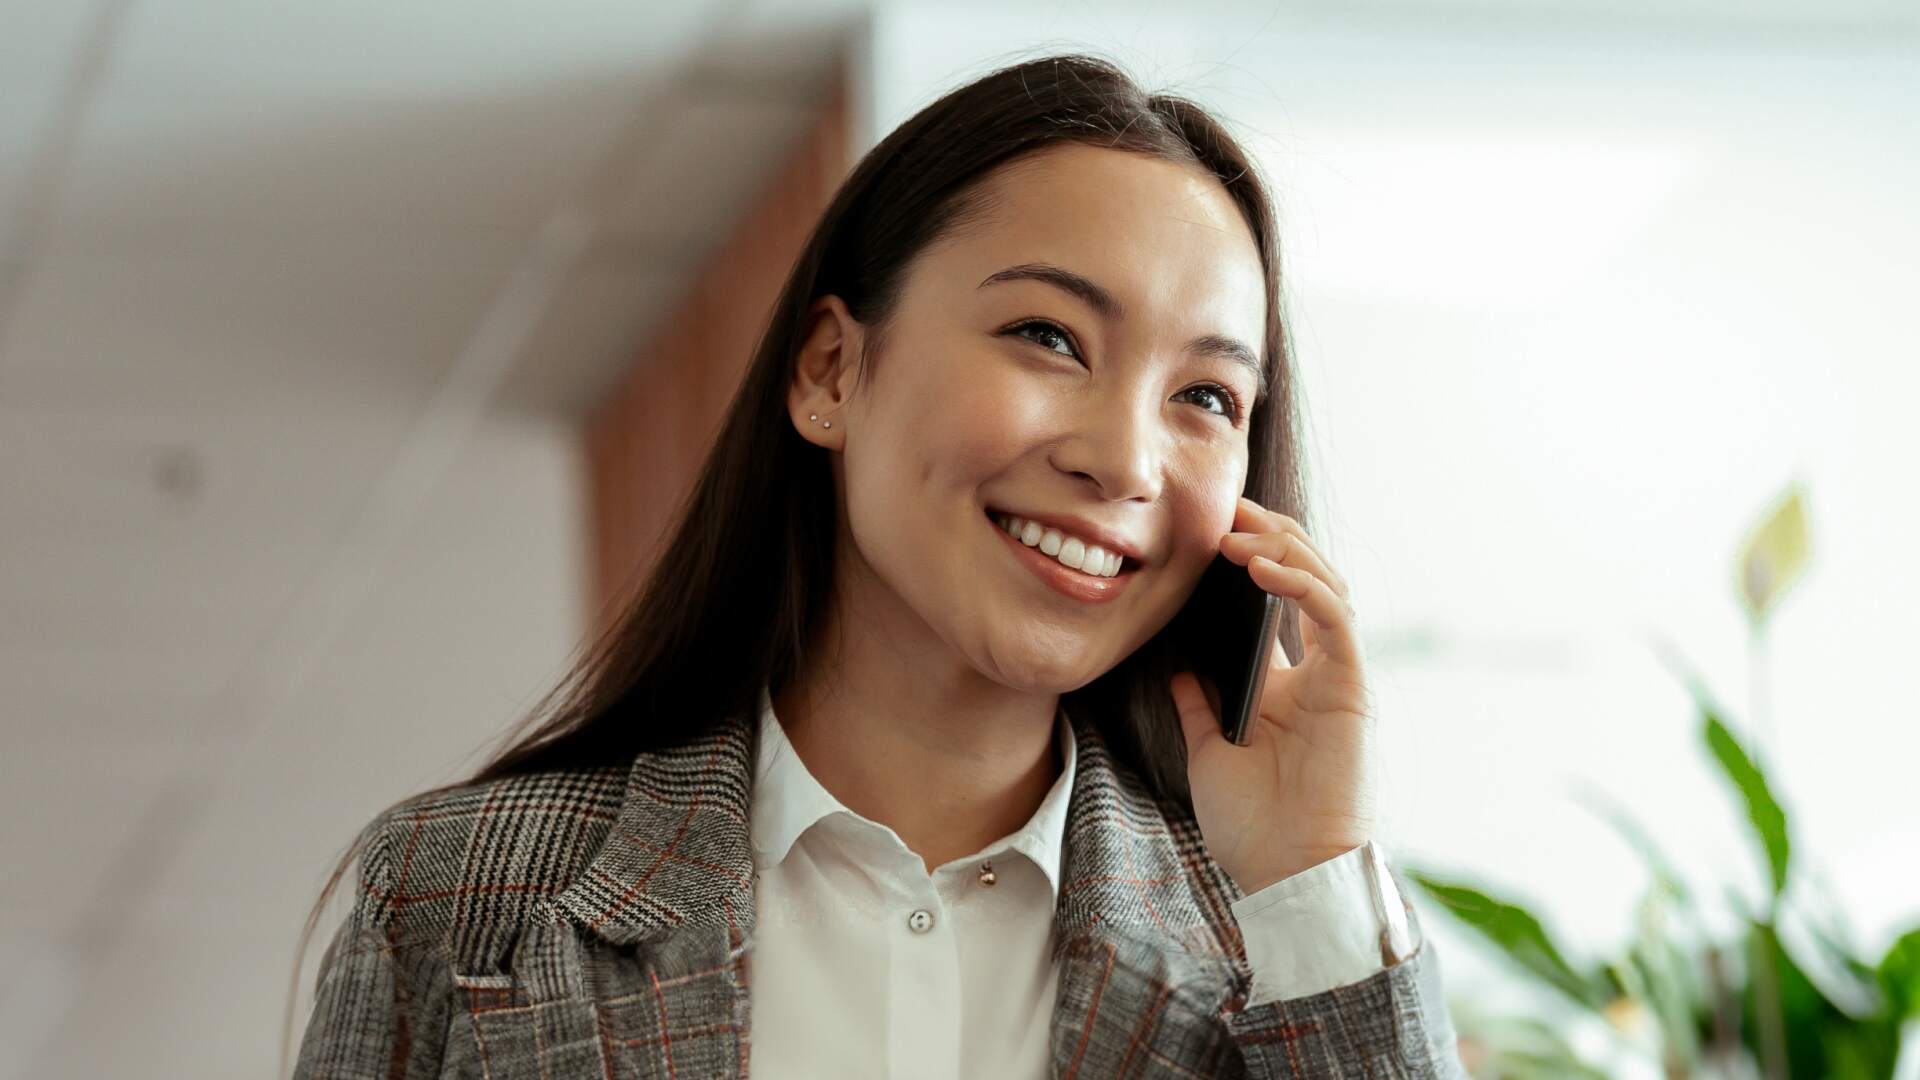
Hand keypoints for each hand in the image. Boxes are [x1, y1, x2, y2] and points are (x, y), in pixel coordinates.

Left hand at [1169, 496, 1377, 894]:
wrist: (1288, 874)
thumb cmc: (1255, 826)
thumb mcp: (1209, 752)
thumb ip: (1199, 706)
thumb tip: (1179, 669)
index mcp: (1286, 687)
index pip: (1277, 603)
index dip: (1254, 559)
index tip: (1212, 529)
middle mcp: (1318, 674)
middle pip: (1307, 580)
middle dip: (1271, 536)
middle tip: (1228, 508)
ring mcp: (1339, 677)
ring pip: (1327, 586)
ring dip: (1285, 548)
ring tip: (1238, 528)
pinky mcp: (1353, 685)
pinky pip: (1335, 616)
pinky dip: (1300, 584)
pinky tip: (1261, 568)